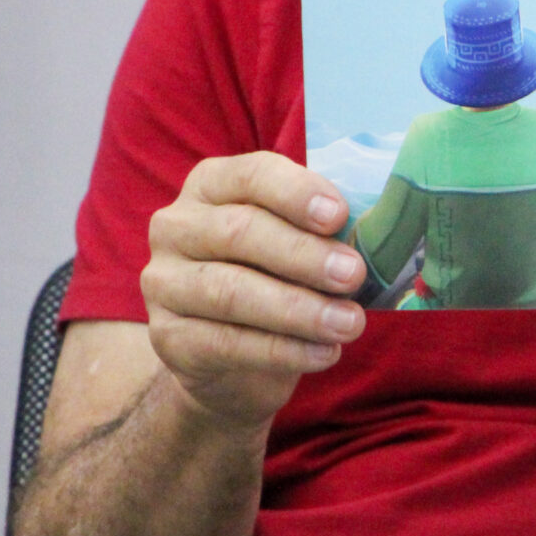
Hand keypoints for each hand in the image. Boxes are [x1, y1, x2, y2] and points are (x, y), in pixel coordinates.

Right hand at [141, 151, 369, 430]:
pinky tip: (325, 353)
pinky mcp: (167, 337)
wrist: (229, 360)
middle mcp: (177, 227)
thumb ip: (319, 231)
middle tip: (354, 275)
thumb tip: (371, 237)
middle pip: (240, 232)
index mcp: (211, 186)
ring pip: (231, 291)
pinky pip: (226, 343)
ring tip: (350, 323)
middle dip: (303, 255)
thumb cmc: (273, 280)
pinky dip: (283, 350)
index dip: (296, 193)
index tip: (339, 216)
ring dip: (298, 309)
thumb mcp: (292, 243)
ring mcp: (164, 283)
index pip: (251, 175)